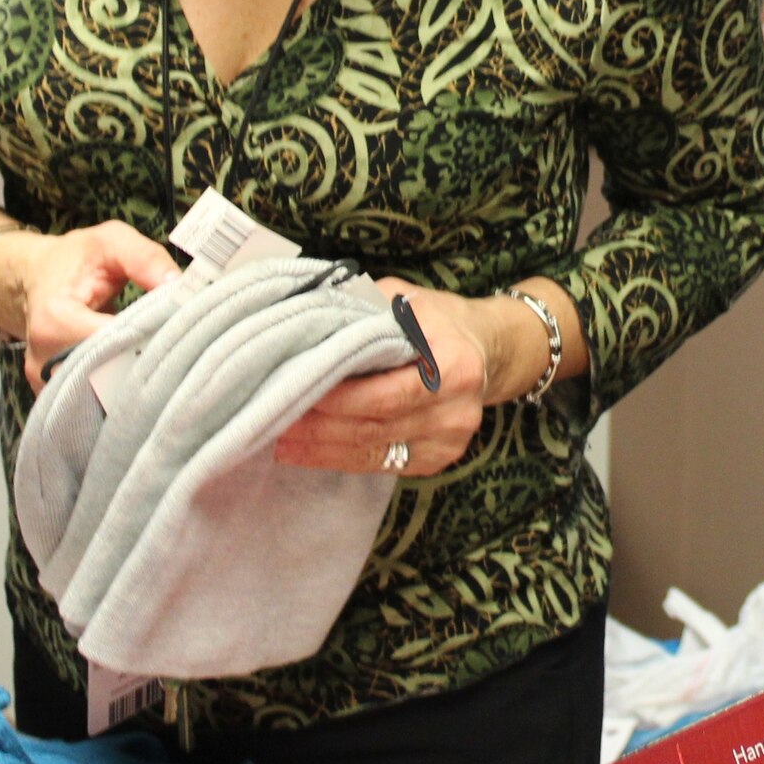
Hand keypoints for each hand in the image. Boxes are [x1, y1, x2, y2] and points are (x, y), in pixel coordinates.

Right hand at [0, 222, 180, 392]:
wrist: (38, 277)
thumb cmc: (77, 259)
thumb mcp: (111, 241)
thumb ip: (146, 258)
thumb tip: (182, 287)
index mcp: (55, 319)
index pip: (113, 342)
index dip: (150, 334)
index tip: (179, 324)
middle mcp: (44, 360)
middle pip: (109, 374)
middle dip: (147, 359)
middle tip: (179, 342)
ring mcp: (48, 384)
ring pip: (104, 393)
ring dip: (136, 377)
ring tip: (160, 352)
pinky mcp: (57, 396)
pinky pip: (95, 399)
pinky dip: (122, 386)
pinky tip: (140, 366)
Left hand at [271, 279, 511, 476]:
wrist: (488, 350)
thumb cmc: (440, 320)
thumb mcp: (409, 299)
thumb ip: (365, 307)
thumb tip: (310, 314)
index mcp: (454, 367)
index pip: (386, 393)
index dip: (338, 399)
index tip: (295, 392)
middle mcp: (457, 411)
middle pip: (376, 427)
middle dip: (321, 427)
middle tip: (274, 419)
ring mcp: (450, 440)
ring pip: (374, 453)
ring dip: (323, 450)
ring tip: (281, 440)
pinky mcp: (439, 460)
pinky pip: (382, 465)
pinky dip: (342, 459)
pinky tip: (310, 452)